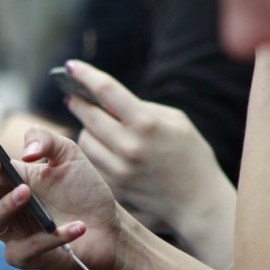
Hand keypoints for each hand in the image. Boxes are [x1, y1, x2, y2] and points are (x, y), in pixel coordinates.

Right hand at [0, 125, 126, 269]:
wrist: (110, 227)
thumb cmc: (84, 190)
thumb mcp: (68, 155)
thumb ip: (46, 139)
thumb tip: (25, 151)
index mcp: (10, 178)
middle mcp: (5, 204)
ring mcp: (13, 232)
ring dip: (6, 205)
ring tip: (27, 192)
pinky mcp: (26, 257)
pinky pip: (27, 249)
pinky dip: (51, 238)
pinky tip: (77, 226)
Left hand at [66, 60, 232, 234]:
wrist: (199, 203)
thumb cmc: (192, 156)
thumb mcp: (176, 121)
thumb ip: (143, 108)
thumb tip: (108, 101)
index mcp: (147, 123)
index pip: (106, 90)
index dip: (84, 75)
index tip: (70, 66)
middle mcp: (129, 147)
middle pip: (88, 117)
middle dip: (78, 103)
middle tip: (72, 97)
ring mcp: (119, 170)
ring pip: (84, 141)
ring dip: (86, 130)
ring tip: (93, 125)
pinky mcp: (114, 188)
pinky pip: (92, 163)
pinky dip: (94, 152)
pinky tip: (101, 147)